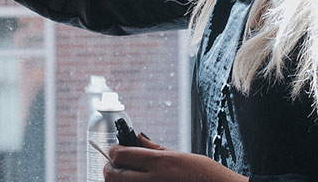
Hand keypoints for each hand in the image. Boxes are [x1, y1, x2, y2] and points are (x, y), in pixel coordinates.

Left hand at [104, 137, 246, 181]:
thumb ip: (155, 148)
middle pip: (113, 174)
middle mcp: (153, 180)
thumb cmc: (206, 175)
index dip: (114, 151)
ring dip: (119, 180)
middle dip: (111, 168)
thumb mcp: (181, 156)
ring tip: (128, 176)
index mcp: (161, 163)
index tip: (116, 150)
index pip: (120, 155)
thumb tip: (137, 138)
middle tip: (117, 165)